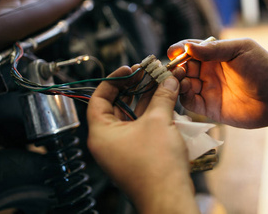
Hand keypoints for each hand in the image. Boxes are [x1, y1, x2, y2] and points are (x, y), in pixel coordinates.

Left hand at [86, 66, 198, 212]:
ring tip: (160, 83)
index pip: (98, 98)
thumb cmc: (156, 164)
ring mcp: (123, 149)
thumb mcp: (158, 122)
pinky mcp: (137, 155)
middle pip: (117, 105)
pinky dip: (152, 114)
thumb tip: (169, 80)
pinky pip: (141, 128)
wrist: (169, 197)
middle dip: (134, 88)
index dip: (113, 80)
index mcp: (101, 133)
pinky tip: (165, 101)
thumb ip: (162, 97)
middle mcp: (108, 141)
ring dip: (146, 100)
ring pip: (131, 117)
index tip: (129, 69)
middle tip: (148, 73)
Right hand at [168, 38, 267, 128]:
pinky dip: (183, 96)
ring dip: (178, 81)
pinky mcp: (209, 108)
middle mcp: (209, 72)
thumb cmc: (262, 68)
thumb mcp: (240, 50)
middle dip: (176, 66)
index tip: (172, 52)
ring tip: (179, 79)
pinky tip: (186, 91)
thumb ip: (214, 49)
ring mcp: (208, 89)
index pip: (191, 50)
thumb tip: (188, 47)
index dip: (180, 50)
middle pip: (184, 67)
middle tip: (174, 68)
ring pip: (184, 84)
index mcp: (215, 55)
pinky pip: (190, 102)